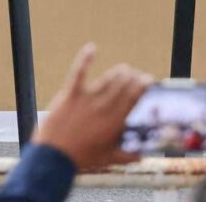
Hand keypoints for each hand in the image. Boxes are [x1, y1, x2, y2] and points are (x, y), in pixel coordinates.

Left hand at [33, 43, 153, 169]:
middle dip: (132, 77)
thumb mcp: (109, 158)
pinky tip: (92, 48)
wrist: (56, 155)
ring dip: (118, 73)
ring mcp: (87, 99)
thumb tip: (142, 156)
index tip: (149, 80)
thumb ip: (127, 156)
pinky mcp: (70, 94)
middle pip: (122, 86)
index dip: (142, 86)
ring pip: (107, 80)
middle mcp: (104, 107)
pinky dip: (85, 59)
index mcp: (115, 121)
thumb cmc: (83, 158)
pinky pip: (79, 72)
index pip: (133, 98)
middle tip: (137, 74)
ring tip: (125, 68)